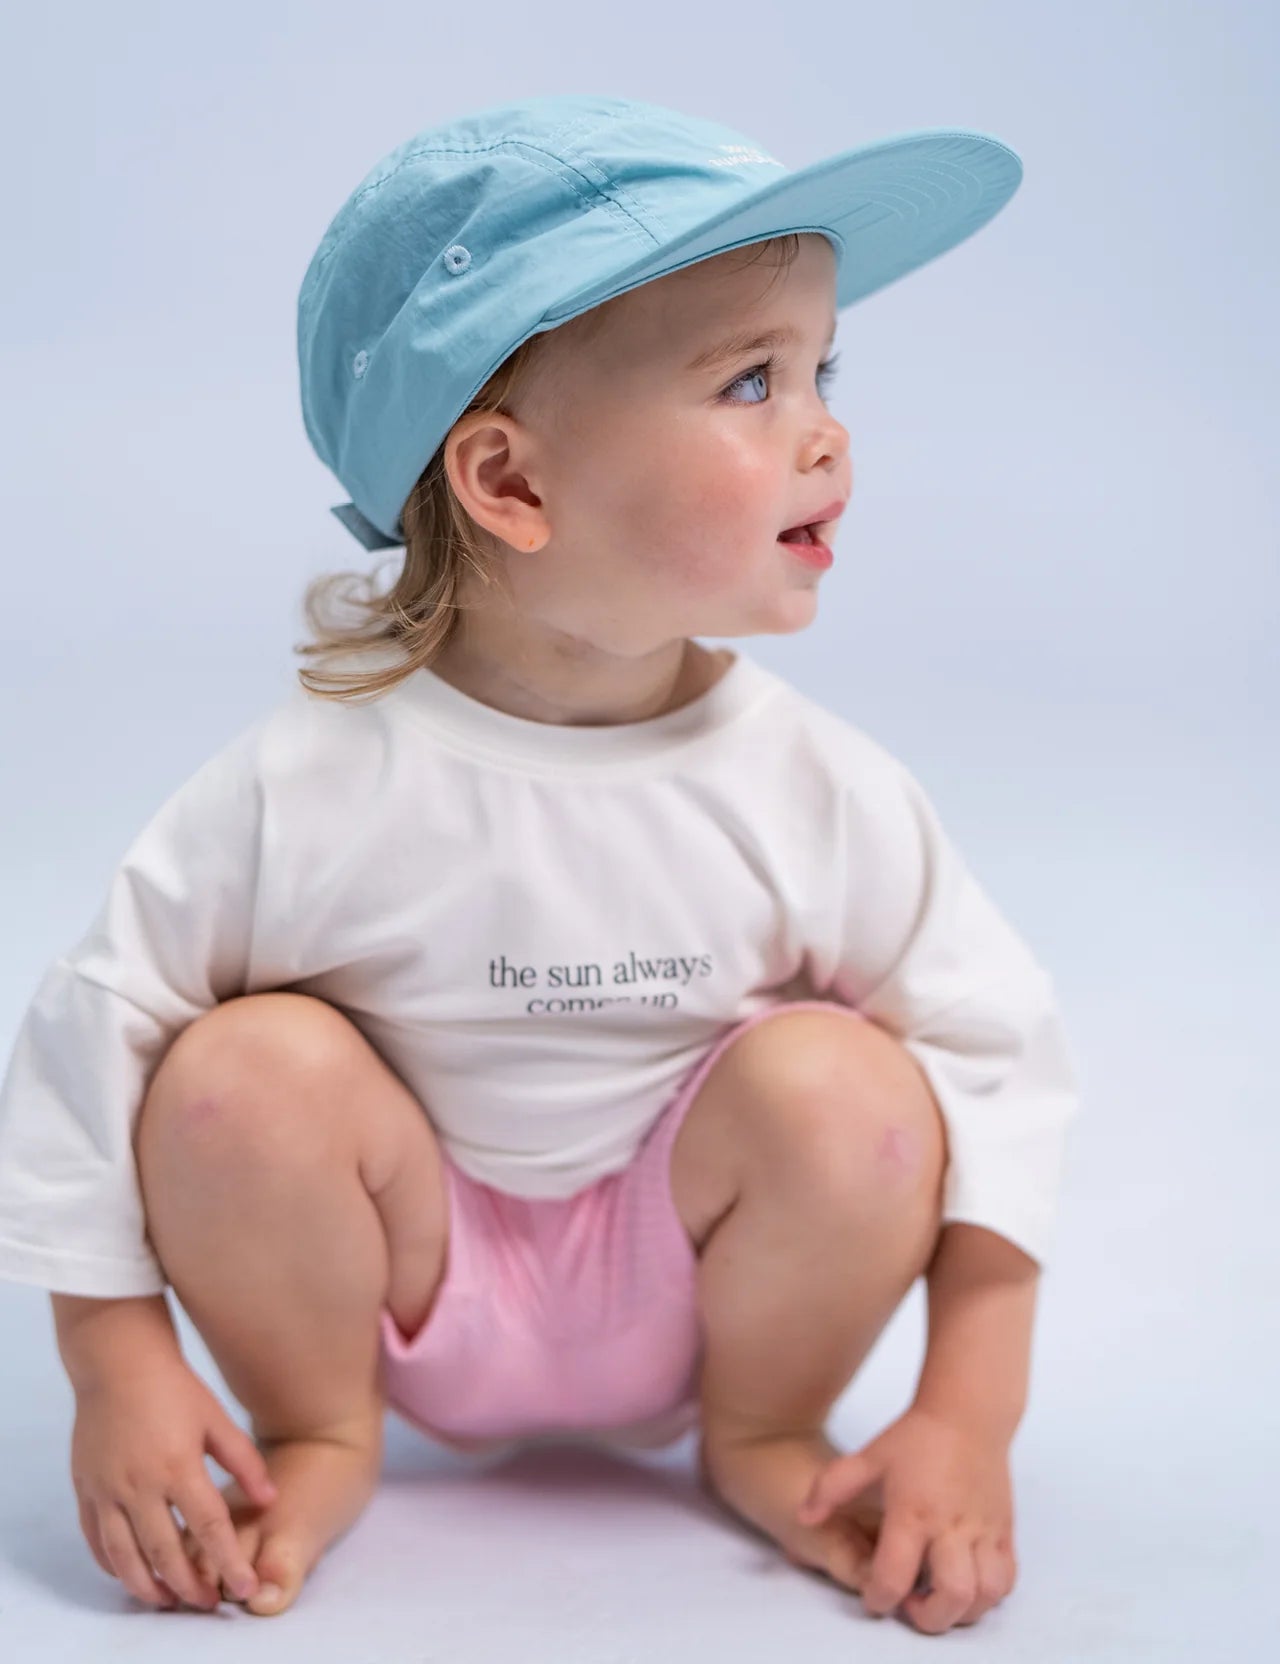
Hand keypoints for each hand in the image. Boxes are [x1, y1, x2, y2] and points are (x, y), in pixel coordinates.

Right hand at [69, 1347, 278, 1610]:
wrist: (118, 1363)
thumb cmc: (173, 1388)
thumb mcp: (216, 1418)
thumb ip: (244, 1460)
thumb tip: (270, 1499)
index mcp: (178, 1466)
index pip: (208, 1527)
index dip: (227, 1561)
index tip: (245, 1587)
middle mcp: (139, 1485)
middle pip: (164, 1552)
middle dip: (188, 1586)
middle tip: (208, 1604)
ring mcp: (108, 1490)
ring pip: (124, 1556)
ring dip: (146, 1586)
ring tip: (168, 1601)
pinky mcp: (86, 1488)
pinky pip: (95, 1540)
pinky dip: (112, 1564)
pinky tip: (129, 1574)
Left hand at [794, 1405, 1016, 1633]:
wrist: (968, 1412)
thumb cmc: (915, 1437)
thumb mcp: (867, 1457)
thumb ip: (830, 1487)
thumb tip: (804, 1517)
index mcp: (913, 1512)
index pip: (895, 1574)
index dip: (879, 1598)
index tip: (873, 1599)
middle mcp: (952, 1526)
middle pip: (952, 1596)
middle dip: (929, 1619)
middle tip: (910, 1606)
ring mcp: (984, 1530)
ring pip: (985, 1595)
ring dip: (962, 1612)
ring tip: (938, 1598)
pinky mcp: (1005, 1530)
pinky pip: (1007, 1579)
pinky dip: (989, 1595)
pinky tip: (967, 1585)